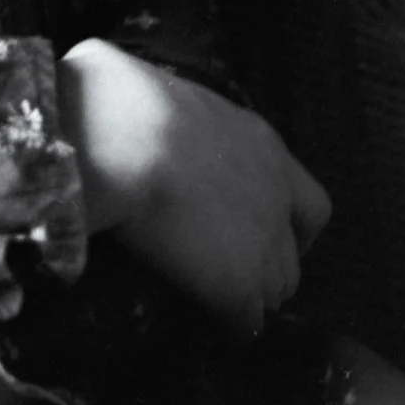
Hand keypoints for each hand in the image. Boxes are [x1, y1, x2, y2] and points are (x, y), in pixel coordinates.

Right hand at [58, 37, 329, 334]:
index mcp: (261, 146)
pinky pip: (245, 325)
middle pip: (292, 254)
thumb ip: (134, 86)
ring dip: (249, 299)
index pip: (307, 201)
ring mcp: (261, 245)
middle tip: (227, 272)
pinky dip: (228, 330)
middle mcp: (275, 198)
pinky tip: (204, 331)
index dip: (288, 221)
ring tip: (211, 304)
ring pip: (275, 291)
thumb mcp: (131, 74)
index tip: (257, 229)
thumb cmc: (115, 97)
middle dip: (267, 266)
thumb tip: (97, 73)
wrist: (119, 139)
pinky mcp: (236, 287)